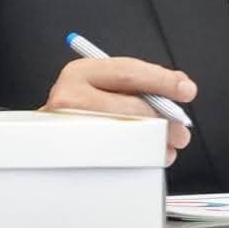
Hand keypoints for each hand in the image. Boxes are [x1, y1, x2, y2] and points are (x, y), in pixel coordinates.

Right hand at [42, 57, 196, 164]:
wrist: (43, 139)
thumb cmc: (80, 110)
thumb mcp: (100, 86)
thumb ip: (134, 84)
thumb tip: (178, 89)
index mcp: (81, 71)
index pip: (128, 72)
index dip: (162, 80)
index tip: (186, 89)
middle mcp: (69, 95)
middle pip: (128, 104)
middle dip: (164, 118)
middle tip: (182, 128)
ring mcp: (68, 126)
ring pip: (124, 131)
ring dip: (155, 140)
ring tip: (170, 145)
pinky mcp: (70, 153)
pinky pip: (114, 154)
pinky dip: (139, 155)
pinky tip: (151, 156)